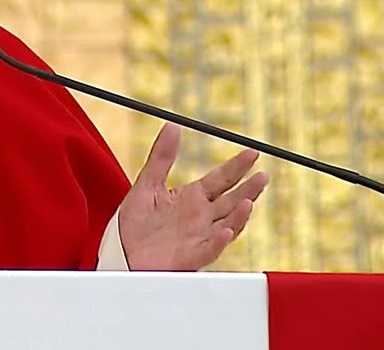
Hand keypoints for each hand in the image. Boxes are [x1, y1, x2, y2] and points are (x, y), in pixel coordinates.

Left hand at [118, 123, 268, 270]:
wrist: (120, 253)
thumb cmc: (134, 224)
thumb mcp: (147, 184)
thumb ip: (161, 157)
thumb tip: (172, 126)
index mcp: (192, 199)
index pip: (221, 179)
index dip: (238, 166)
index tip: (253, 153)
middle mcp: (200, 218)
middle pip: (231, 201)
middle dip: (248, 190)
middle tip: (262, 176)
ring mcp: (198, 238)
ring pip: (227, 226)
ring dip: (239, 216)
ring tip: (248, 202)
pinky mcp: (189, 257)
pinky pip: (208, 250)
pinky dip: (218, 241)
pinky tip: (225, 230)